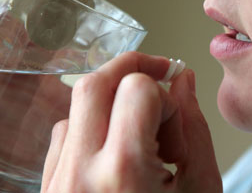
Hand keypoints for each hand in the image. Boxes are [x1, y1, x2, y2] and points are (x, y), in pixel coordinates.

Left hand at [41, 52, 222, 192]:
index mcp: (123, 173)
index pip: (137, 89)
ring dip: (115, 108)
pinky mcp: (49, 186)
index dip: (165, 96)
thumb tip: (182, 81)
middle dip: (131, 70)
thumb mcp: (201, 189)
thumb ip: (196, 129)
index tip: (175, 115)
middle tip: (157, 78)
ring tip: (140, 142)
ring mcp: (59, 180)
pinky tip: (118, 156)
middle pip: (94, 83)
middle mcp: (80, 173)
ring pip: (79, 108)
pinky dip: (96, 131)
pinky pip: (66, 134)